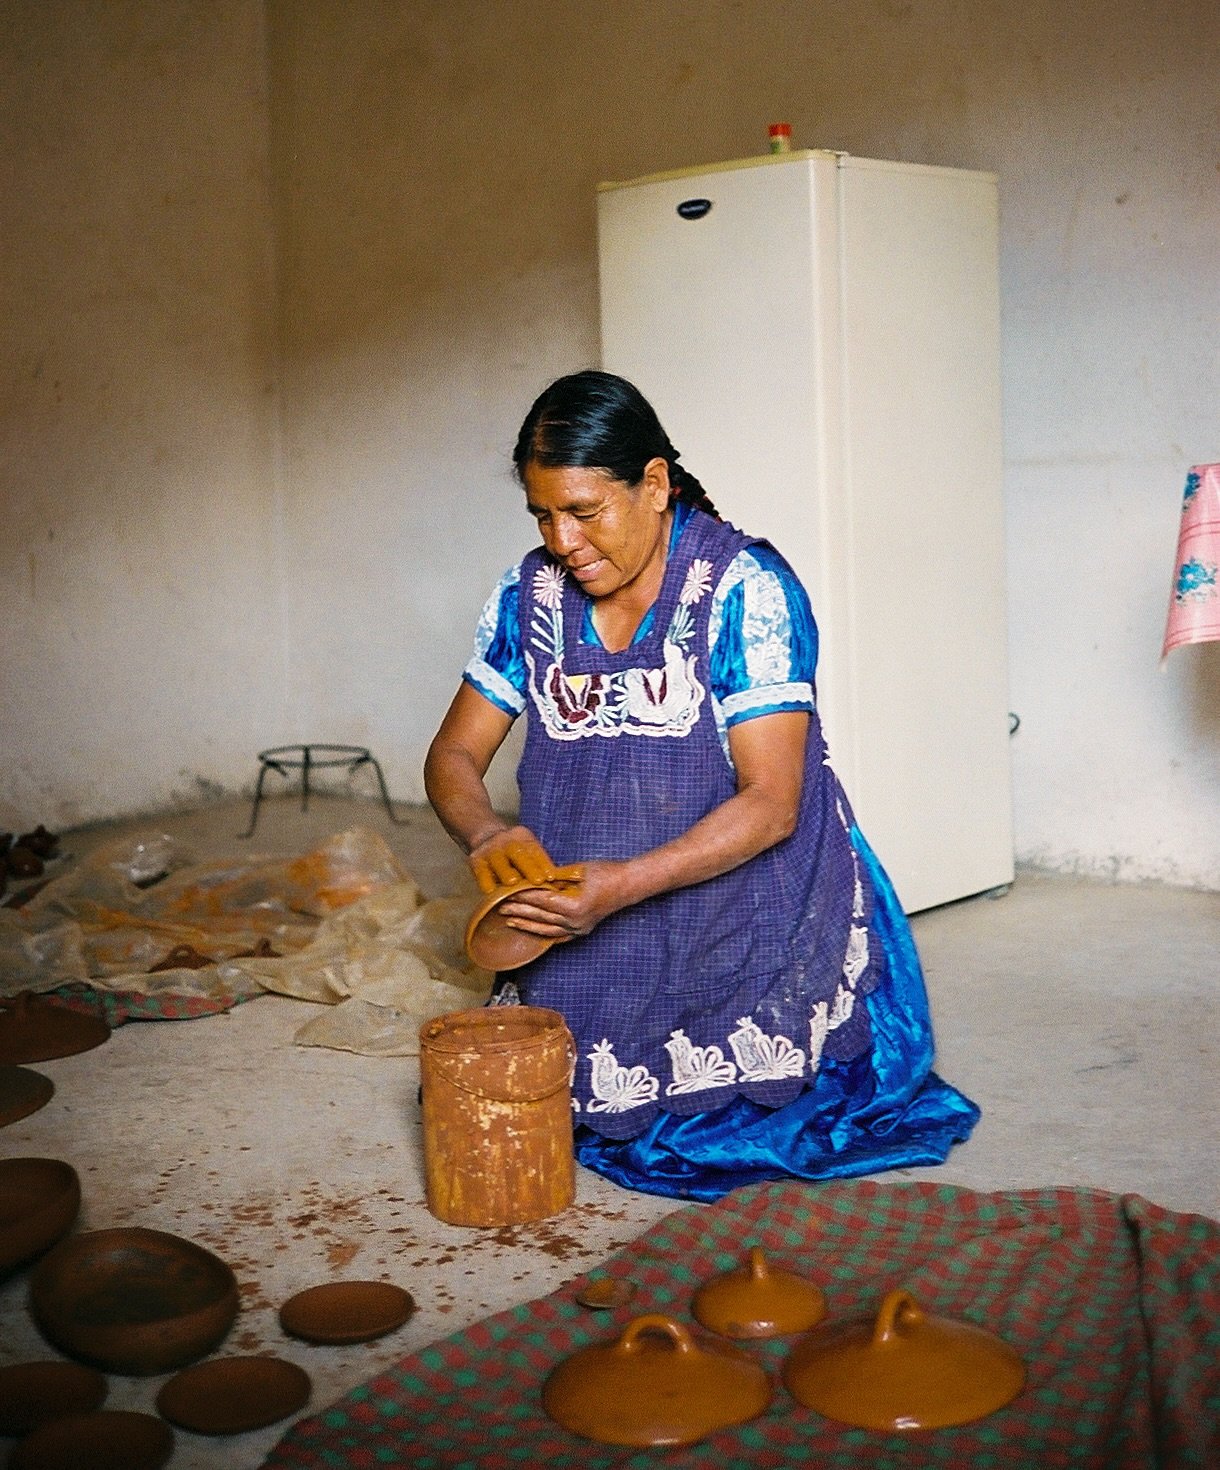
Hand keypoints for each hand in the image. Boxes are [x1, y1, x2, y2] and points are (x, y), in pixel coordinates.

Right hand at [467, 825, 583, 894]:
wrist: (484, 836)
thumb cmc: (514, 851)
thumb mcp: (527, 848)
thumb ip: (539, 863)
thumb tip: (560, 882)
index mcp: (522, 836)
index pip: (535, 850)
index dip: (544, 863)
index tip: (552, 877)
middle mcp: (505, 840)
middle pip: (518, 854)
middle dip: (529, 867)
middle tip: (538, 881)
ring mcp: (489, 849)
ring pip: (499, 862)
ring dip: (506, 873)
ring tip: (513, 884)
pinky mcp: (475, 859)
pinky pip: (481, 872)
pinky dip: (486, 881)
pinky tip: (491, 892)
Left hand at [494, 860, 627, 941]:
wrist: (629, 885)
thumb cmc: (607, 872)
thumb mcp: (579, 870)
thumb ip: (555, 876)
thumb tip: (534, 878)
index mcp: (574, 906)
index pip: (542, 901)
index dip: (524, 897)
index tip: (508, 893)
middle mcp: (575, 922)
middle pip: (541, 917)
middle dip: (519, 911)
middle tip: (500, 907)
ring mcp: (579, 928)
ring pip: (547, 930)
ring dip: (527, 925)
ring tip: (510, 921)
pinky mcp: (582, 930)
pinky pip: (558, 936)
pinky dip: (543, 933)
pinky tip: (531, 931)